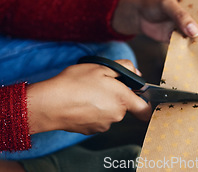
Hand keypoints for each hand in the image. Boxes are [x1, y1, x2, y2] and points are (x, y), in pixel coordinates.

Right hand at [26, 60, 151, 134]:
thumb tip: (136, 73)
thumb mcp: (101, 66)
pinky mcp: (90, 130)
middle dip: (114, 95)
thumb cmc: (75, 83)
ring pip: (109, 112)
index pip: (145, 109)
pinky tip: (80, 101)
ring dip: (102, 102)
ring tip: (85, 91)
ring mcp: (103, 125)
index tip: (137, 94)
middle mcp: (116, 115)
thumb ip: (123, 68)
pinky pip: (96, 118)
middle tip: (99, 83)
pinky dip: (91, 111)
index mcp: (122, 99)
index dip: (144, 102)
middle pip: (123, 106)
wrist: (52, 103)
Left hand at [112, 0, 197, 41]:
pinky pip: (187, 45)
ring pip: (197, 36)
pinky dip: (191, 50)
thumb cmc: (152, 3)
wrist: (137, 15)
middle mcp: (191, 15)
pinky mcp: (177, 38)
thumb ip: (180, 16)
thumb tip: (195, 31)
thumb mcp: (166, 4)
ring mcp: (185, 27)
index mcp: (192, 2)